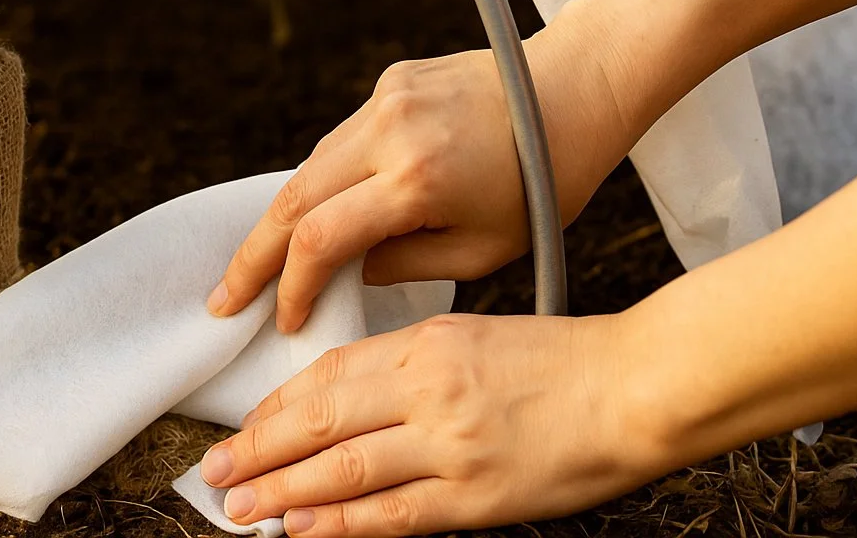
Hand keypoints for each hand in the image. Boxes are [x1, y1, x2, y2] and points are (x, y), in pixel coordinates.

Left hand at [199, 313, 667, 536]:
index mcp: (426, 345)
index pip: (328, 375)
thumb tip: (348, 402)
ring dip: (284, 492)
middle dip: (259, 448)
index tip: (246, 426)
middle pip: (319, 420)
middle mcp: (429, 391)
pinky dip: (341, 524)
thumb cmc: (564, 361)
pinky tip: (303, 530)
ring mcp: (452, 446)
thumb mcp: (475, 339)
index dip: (277, 405)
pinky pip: (393, 515)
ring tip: (241, 507)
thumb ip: (412, 366)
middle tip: (216, 470)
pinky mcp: (478, 497)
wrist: (640, 387)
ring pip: (343, 469)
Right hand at [209, 5, 633, 331]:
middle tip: (223, 299)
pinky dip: (325, 180)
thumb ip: (407, 265)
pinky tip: (320, 212)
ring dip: (284, 217)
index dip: (292, 286)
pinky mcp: (390, 81)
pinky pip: (341, 141)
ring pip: (311, 167)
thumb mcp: (486, 249)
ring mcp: (386, 99)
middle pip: (293, 198)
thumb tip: (346, 270)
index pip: (322, 238)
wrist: (576, 87)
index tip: (283, 322)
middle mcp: (390, 131)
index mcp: (418, 179)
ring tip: (261, 265)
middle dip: (253, 256)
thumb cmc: (545, 183)